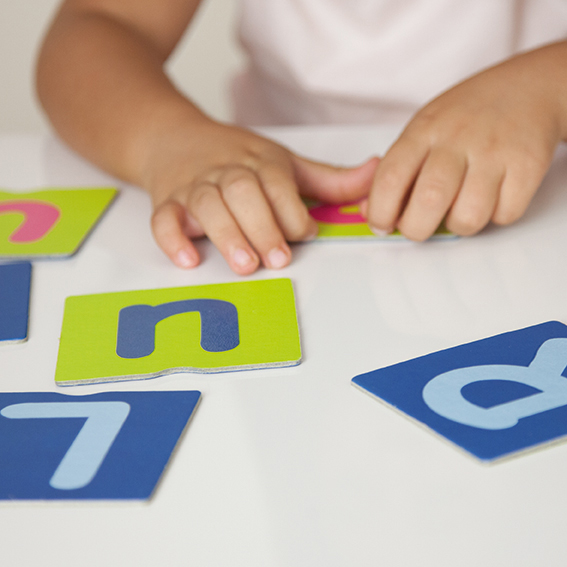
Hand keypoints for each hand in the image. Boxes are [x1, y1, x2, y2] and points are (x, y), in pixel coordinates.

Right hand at [147, 119, 377, 273]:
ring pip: (207, 205)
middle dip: (262, 226)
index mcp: (258, 161)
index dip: (292, 209)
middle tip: (277, 259)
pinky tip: (189, 258)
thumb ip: (328, 177)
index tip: (306, 234)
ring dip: (226, 234)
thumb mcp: (283, 161)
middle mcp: (225, 171)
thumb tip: (375, 172)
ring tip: (245, 264)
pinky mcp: (167, 202)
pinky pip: (163, 218)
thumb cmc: (234, 155)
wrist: (171, 137)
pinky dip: (173, 238)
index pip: (277, 182)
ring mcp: (193, 187)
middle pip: (242, 192)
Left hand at [365, 43, 566, 239]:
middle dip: (416, 229)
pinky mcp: (528, 165)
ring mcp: (495, 151)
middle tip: (418, 227)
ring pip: (467, 217)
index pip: (390, 178)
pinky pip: (504, 215)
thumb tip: (371, 210)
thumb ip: (398, 169)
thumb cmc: (466, 117)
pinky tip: (492, 196)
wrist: (528, 87)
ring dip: (458, 225)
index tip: (381, 225)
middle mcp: (458, 138)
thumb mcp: (423, 129)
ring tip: (459, 208)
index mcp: (424, 130)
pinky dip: (495, 216)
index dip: (380, 212)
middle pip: (428, 202)